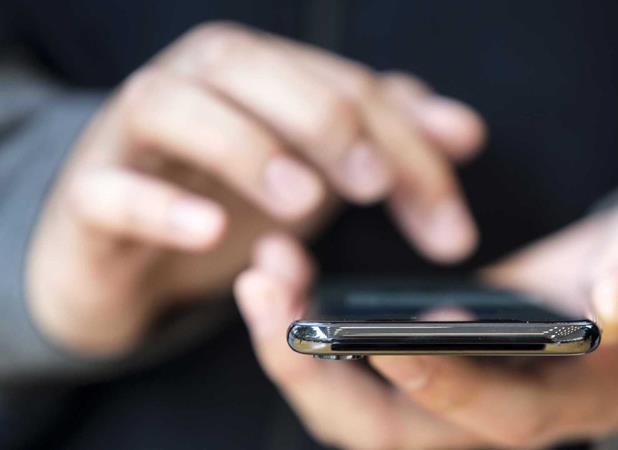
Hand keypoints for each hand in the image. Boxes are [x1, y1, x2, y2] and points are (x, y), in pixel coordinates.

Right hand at [27, 21, 484, 355]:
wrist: (124, 247)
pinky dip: (160, 204)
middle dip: (327, 123)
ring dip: (247, 148)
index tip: (452, 228)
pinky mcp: (90, 197)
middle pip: (257, 71)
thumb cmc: (225, 194)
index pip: (344, 88)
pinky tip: (210, 230)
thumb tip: (466, 131)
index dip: (408, 151)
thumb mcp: (317, 166)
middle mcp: (192, 84)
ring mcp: (132, 137)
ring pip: (176, 108)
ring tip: (304, 202)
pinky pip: (110, 189)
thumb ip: (386, 140)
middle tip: (375, 186)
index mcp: (255, 72)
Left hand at [235, 173, 617, 448]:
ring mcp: (470, 377)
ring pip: (367, 398)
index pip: (494, 417)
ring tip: (264, 275)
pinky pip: (369, 352)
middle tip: (270, 300)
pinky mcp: (446, 342)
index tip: (382, 338)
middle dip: (326, 377)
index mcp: (574, 402)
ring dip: (305, 349)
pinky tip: (294, 269)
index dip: (440, 386)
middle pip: (398, 431)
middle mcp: (508, 405)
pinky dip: (324, 320)